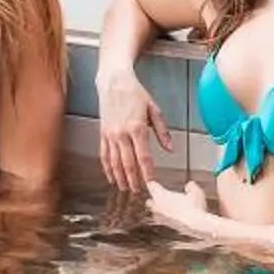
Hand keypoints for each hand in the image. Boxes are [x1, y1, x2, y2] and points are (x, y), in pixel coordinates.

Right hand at [98, 70, 173, 192]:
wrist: (114, 81)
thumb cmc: (135, 93)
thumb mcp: (154, 109)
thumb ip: (162, 131)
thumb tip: (170, 148)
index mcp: (137, 128)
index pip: (143, 157)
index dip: (148, 173)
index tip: (151, 183)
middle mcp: (122, 134)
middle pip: (128, 163)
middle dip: (133, 180)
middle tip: (137, 192)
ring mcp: (110, 134)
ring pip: (114, 162)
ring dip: (119, 177)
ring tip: (124, 188)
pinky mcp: (103, 133)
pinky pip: (104, 154)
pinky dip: (107, 167)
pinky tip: (111, 176)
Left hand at [143, 179, 211, 233]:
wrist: (195, 226)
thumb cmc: (193, 207)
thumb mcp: (196, 192)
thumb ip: (191, 187)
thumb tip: (189, 185)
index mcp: (161, 194)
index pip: (151, 186)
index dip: (153, 183)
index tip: (153, 182)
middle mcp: (158, 206)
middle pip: (149, 200)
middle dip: (154, 198)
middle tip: (160, 195)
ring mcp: (161, 217)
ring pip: (155, 212)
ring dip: (159, 209)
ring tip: (168, 207)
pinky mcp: (167, 226)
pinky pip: (163, 221)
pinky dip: (167, 218)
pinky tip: (176, 217)